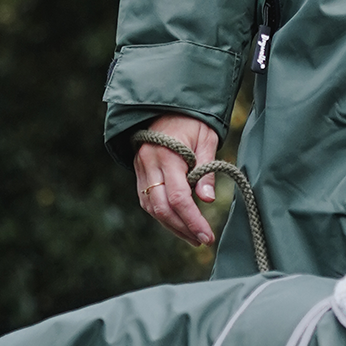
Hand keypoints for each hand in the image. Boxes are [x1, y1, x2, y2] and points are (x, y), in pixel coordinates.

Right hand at [134, 116, 220, 246]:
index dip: (192, 220)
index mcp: (167, 155)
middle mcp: (149, 164)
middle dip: (182, 228)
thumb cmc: (192, 121)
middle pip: (161, 208)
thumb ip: (206, 170)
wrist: (166, 104)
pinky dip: (161, 214)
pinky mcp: (139, 172)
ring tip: (192, 237)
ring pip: (151, 207)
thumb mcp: (206, 140)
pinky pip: (147, 200)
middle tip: (201, 241)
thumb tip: (207, 200)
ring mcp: (141, 169)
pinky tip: (177, 223)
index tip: (206, 236)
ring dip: (171, 226)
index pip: (178, 197)